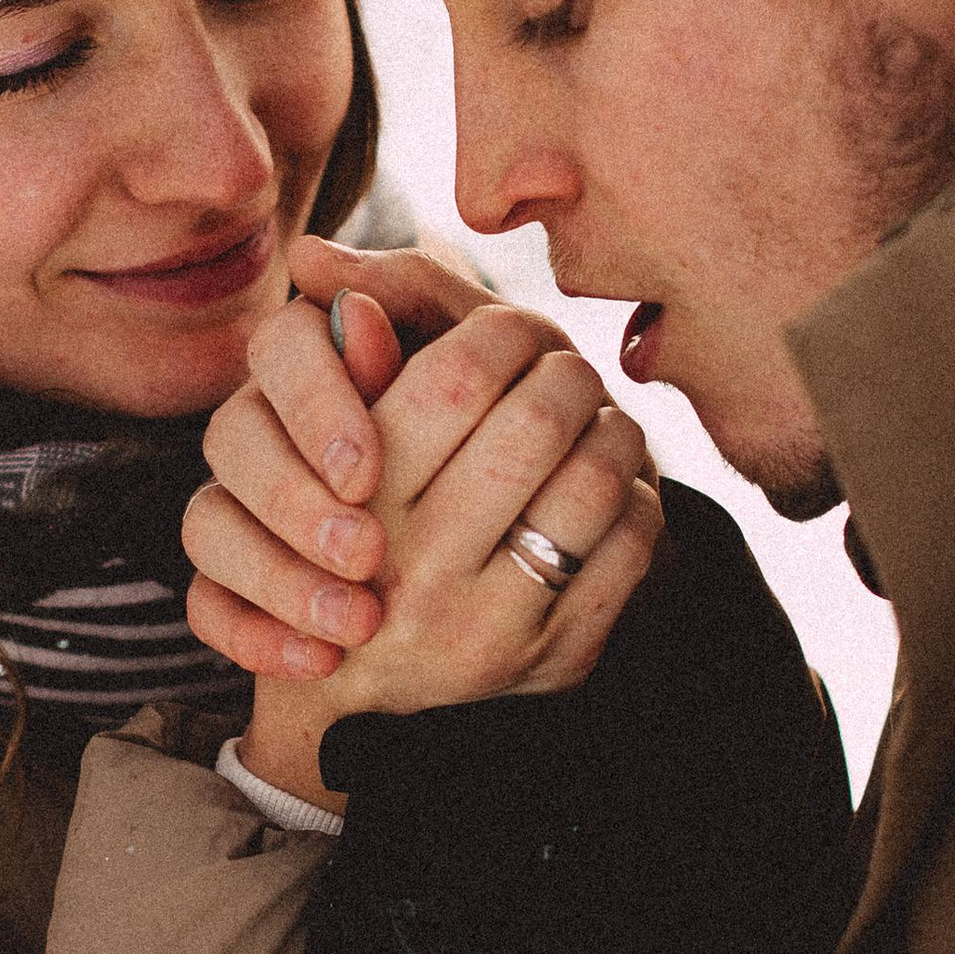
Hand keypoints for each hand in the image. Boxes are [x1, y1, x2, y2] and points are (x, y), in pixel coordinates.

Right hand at [184, 240, 493, 682]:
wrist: (494, 564)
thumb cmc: (495, 429)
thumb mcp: (479, 364)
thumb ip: (423, 303)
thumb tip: (323, 266)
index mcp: (312, 361)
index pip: (281, 346)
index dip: (318, 408)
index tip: (370, 472)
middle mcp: (266, 428)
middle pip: (231, 438)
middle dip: (299, 505)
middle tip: (371, 556)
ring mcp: (247, 509)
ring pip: (207, 527)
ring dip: (282, 578)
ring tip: (357, 622)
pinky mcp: (239, 587)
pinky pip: (206, 608)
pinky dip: (254, 638)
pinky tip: (319, 664)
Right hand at [189, 245, 661, 805]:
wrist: (372, 693)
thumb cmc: (361, 514)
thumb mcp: (336, 423)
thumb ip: (342, 335)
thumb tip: (319, 260)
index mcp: (354, 496)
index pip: (461, 376)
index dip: (503, 332)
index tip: (511, 330)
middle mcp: (410, 568)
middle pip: (539, 419)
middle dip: (568, 374)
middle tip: (568, 369)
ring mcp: (485, 625)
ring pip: (595, 479)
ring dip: (614, 429)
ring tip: (599, 418)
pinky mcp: (552, 660)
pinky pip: (632, 544)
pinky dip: (635, 498)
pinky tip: (611, 488)